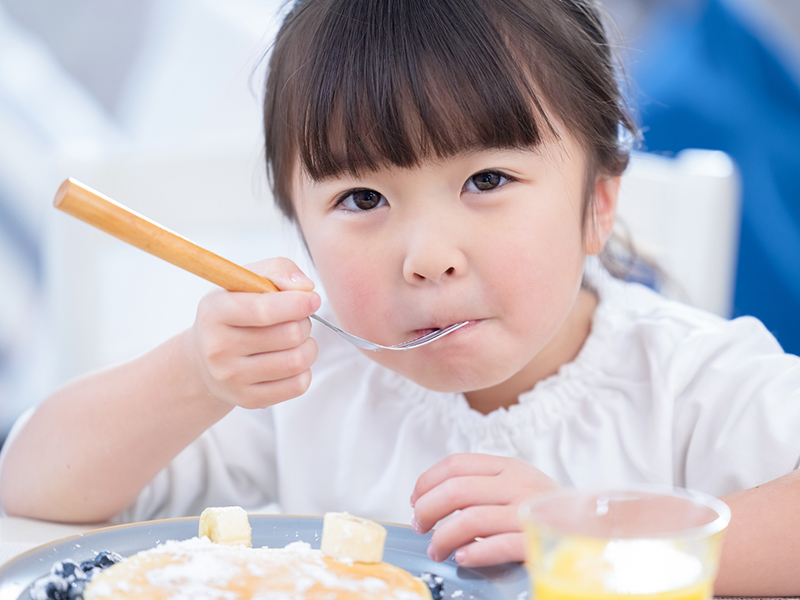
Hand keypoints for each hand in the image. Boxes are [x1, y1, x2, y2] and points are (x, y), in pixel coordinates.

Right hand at [187, 257, 320, 409]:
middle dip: (304, 322)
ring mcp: (232, 378)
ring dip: (308, 346)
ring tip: (297, 339)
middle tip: (298, 319)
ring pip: (297, 361)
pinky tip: (290, 359)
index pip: (263, 310)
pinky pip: (298, 385)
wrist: (204, 359)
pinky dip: (304, 370)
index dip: (297, 303)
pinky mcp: (249, 399)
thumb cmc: (233, 312)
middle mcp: (219, 348)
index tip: (313, 299)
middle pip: (289, 335)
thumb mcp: (245, 281)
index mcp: (215, 312)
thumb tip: (305, 287)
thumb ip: (278, 271)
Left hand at [410, 454, 559, 566]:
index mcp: (509, 467)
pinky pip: (497, 545)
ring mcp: (528, 512)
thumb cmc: (546, 510)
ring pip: (470, 519)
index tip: (415, 499)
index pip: (456, 464)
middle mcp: (518, 484)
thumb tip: (433, 496)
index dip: (427, 481)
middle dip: (427, 510)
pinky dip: (474, 553)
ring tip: (437, 550)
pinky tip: (463, 558)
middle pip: (456, 490)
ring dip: (443, 538)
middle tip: (419, 526)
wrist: (597, 529)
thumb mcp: (518, 484)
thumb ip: (483, 484)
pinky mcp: (538, 542)